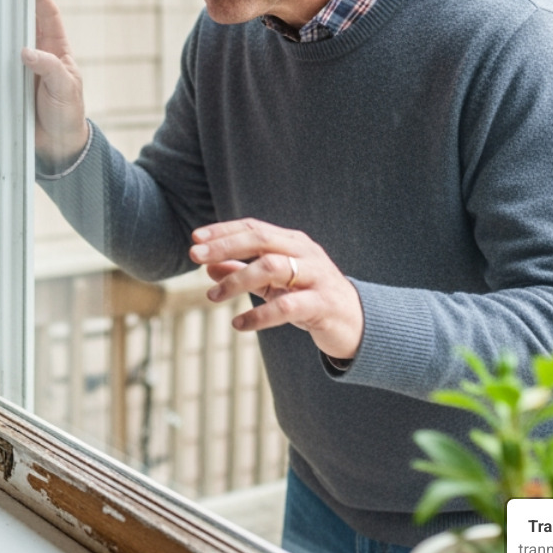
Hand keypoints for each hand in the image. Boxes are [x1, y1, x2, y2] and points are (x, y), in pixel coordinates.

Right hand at [20, 0, 89, 166]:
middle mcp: (38, 55)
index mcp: (56, 51)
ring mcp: (22, 69)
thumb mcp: (65, 88)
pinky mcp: (8, 84)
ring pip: (7, 42)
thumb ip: (49, 68)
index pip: (48, 16)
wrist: (57, 145)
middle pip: (24, 23)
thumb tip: (26, 52)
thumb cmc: (67, 113)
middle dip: (13, 4)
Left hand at [190, 218, 363, 359]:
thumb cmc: (310, 298)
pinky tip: (239, 324)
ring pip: (273, 267)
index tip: (195, 239)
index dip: (224, 231)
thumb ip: (243, 272)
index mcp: (292, 242)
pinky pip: (287, 306)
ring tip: (212, 296)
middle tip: (195, 256)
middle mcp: (305, 253)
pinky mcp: (323, 304)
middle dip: (226, 246)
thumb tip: (207, 266)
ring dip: (237, 280)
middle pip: (262, 240)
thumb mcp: (274, 284)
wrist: (357, 324)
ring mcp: (317, 277)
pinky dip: (260, 315)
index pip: (255, 228)